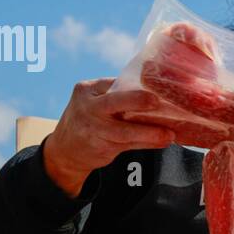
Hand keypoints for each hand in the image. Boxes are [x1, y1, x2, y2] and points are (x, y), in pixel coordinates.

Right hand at [43, 78, 174, 196]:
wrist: (65, 150)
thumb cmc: (88, 119)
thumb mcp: (94, 101)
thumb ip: (116, 95)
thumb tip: (157, 90)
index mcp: (87, 89)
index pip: (114, 83)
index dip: (137, 86)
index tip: (158, 86)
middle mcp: (88, 107)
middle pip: (114, 102)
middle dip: (136, 101)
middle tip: (156, 102)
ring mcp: (93, 129)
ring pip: (124, 130)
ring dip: (150, 132)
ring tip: (169, 134)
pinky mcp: (101, 147)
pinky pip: (129, 144)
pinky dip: (147, 143)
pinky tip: (162, 142)